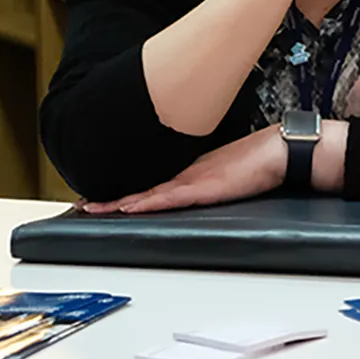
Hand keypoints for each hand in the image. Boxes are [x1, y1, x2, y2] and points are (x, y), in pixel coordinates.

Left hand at [79, 127, 284, 214]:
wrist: (277, 150)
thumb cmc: (260, 161)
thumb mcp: (229, 173)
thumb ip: (211, 181)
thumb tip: (202, 191)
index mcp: (192, 172)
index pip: (152, 186)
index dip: (126, 192)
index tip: (102, 198)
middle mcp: (186, 175)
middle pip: (142, 189)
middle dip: (111, 198)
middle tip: (82, 205)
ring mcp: (193, 180)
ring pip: (148, 194)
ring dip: (119, 202)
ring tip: (93, 209)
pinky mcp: (203, 187)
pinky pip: (169, 198)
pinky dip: (147, 203)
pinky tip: (129, 207)